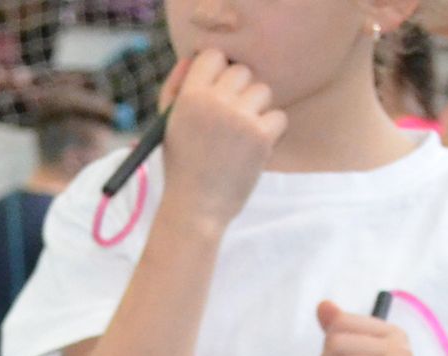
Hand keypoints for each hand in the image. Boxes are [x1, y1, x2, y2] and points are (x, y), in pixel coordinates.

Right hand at [155, 50, 284, 235]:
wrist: (196, 209)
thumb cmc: (181, 166)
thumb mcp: (168, 125)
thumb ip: (175, 88)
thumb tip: (191, 59)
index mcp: (189, 96)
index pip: (214, 55)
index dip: (218, 72)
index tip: (218, 92)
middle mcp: (215, 102)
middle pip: (243, 71)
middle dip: (240, 91)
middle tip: (231, 118)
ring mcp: (240, 118)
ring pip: (263, 91)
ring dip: (257, 110)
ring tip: (242, 135)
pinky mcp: (262, 137)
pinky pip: (278, 116)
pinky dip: (271, 131)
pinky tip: (254, 148)